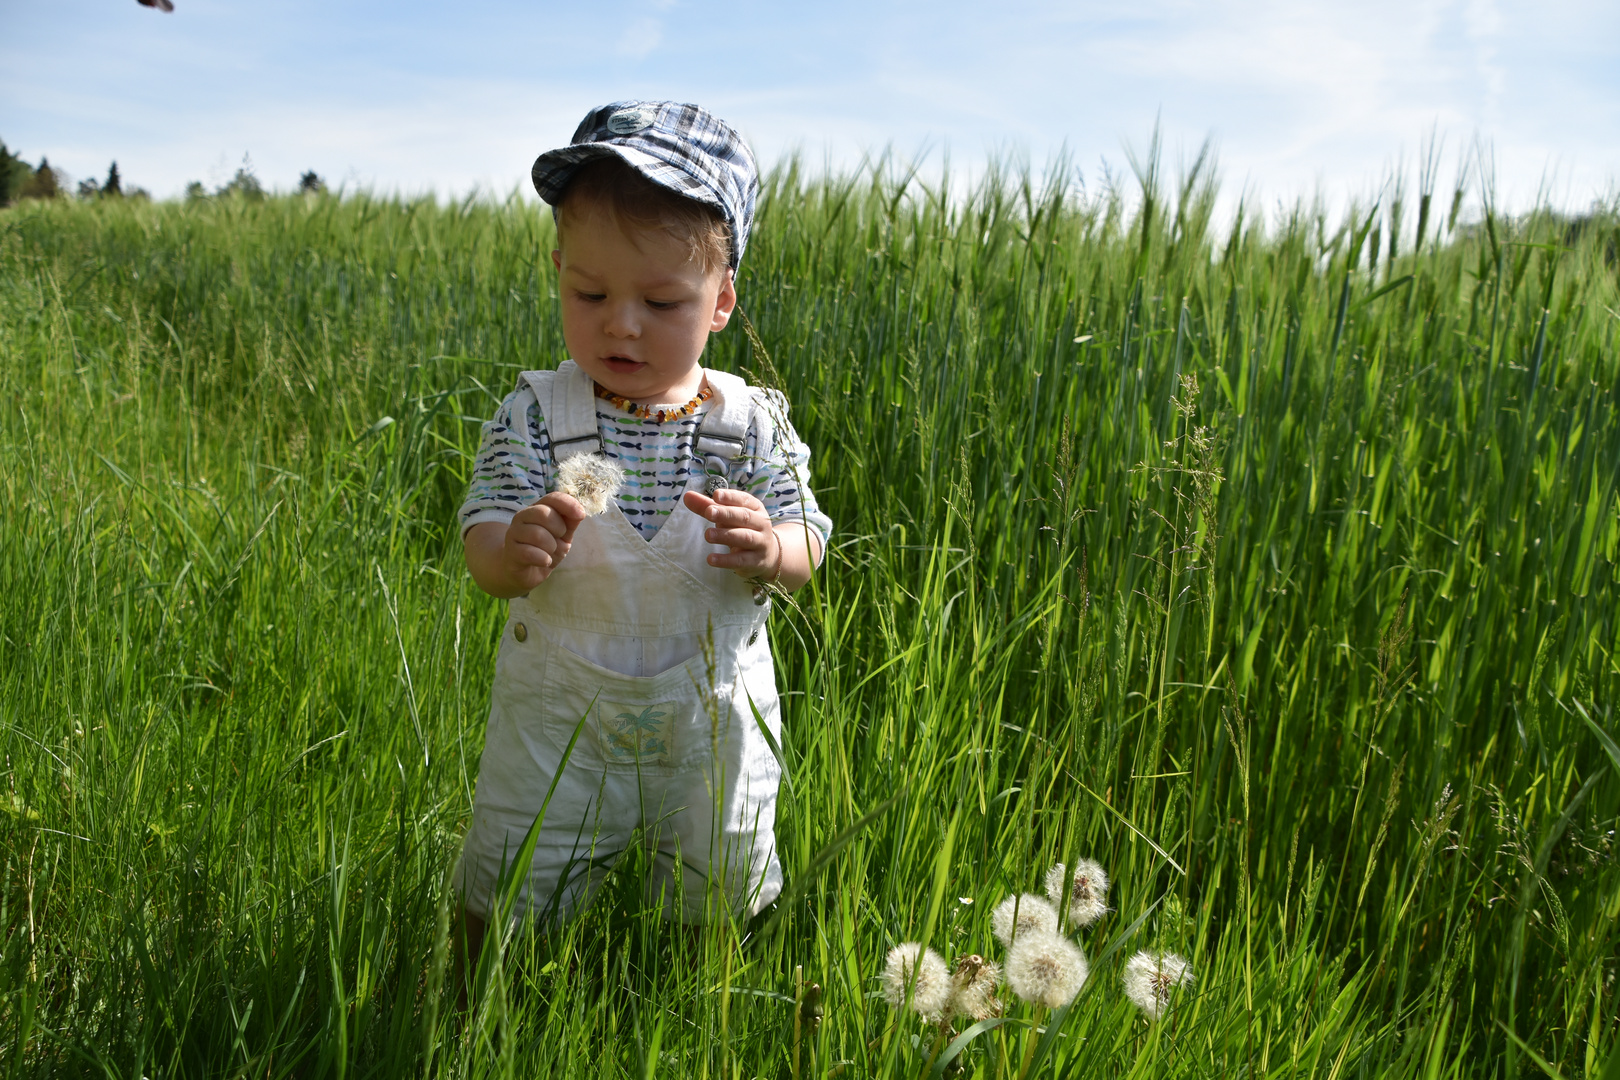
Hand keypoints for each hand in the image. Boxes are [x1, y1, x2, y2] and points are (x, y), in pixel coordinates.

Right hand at [464, 492, 587, 597]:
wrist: (526, 572)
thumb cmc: (545, 549)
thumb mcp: (563, 535)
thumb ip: (570, 521)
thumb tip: (580, 512)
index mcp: (536, 509)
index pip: (551, 498)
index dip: (568, 504)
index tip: (580, 515)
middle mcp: (522, 517)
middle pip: (543, 513)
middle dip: (558, 529)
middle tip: (558, 540)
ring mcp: (514, 533)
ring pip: (537, 534)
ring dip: (551, 547)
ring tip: (549, 552)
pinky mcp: (510, 552)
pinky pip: (530, 553)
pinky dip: (543, 559)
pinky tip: (544, 561)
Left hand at [683, 488, 781, 580]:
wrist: (769, 555)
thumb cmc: (743, 529)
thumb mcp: (728, 516)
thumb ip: (707, 506)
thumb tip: (687, 496)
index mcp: (755, 508)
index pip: (744, 499)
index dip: (730, 497)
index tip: (716, 495)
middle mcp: (761, 523)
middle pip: (744, 517)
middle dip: (726, 514)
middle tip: (709, 512)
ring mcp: (760, 543)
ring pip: (745, 537)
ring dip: (725, 535)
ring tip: (708, 535)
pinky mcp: (755, 561)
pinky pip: (741, 560)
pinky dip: (725, 560)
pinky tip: (711, 559)